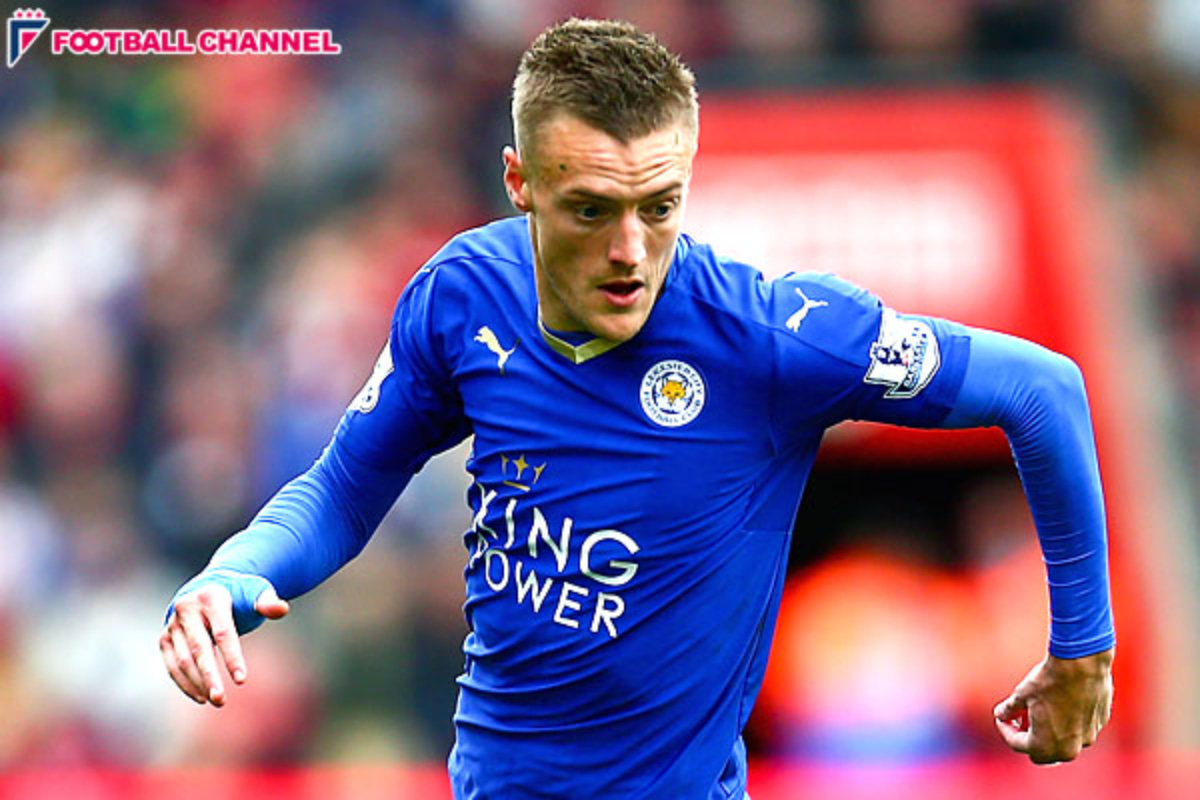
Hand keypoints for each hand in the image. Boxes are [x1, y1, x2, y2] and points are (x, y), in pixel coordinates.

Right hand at [159, 577, 288, 705]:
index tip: (242, 680)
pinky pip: (172, 664)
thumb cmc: (238, 596)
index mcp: (210, 597)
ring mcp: (173, 624)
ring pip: (183, 660)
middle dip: (210, 676)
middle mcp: (187, 609)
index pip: (223, 633)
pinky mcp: (165, 637)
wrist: (207, 589)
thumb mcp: (256, 592)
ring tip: (217, 701)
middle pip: (199, 649)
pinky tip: (201, 696)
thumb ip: (268, 602)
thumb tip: (282, 608)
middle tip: (221, 700)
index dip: (232, 657)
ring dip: (198, 683)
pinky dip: (184, 683)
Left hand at [993, 647, 1113, 763]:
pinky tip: (1061, 702)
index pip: (1017, 744)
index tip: (1001, 717)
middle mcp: (1069, 749)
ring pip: (1064, 742)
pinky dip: (1068, 722)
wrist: (1081, 663)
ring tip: (1039, 709)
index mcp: (1044, 745)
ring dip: (1050, 731)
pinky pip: (1080, 729)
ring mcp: (1088, 738)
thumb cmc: (1048, 680)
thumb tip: (1001, 714)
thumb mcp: (1021, 694)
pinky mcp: (1100, 724)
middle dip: (1029, 738)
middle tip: (1020, 719)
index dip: (1006, 730)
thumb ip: (1009, 709)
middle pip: (1042, 753)